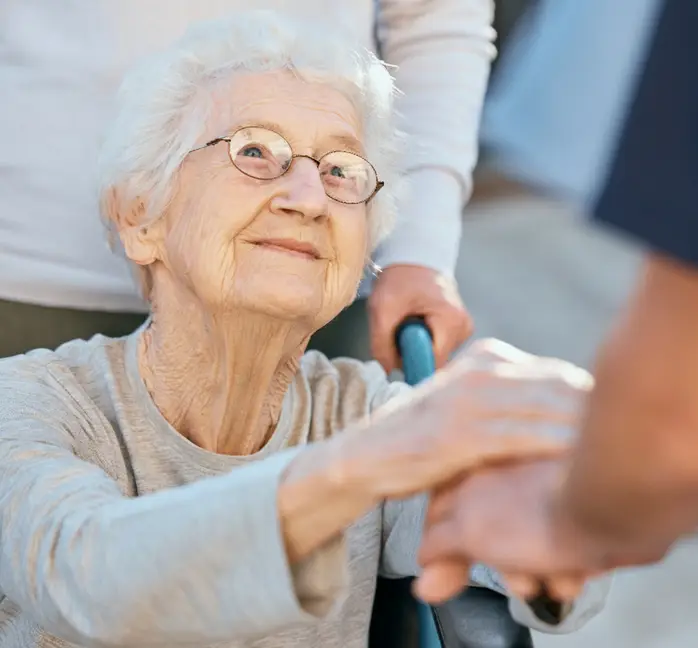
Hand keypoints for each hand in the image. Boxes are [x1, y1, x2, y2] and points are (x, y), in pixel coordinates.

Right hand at [331, 339, 590, 502]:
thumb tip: (561, 406)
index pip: (553, 372)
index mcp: (482, 357)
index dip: (586, 398)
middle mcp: (478, 370)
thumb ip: (506, 396)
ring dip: (580, 432)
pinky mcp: (459, 434)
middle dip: (590, 413)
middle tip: (610, 438)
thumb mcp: (465, 402)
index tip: (604, 419)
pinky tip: (570, 465)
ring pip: (544, 412)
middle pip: (556, 387)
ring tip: (602, 453)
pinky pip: (520, 440)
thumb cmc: (422, 435)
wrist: (367, 455)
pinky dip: (550, 450)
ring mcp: (468, 400)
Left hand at [368, 264, 472, 371]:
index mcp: (452, 322)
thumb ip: (381, 344)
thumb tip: (388, 372)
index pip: (433, 363)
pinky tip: (416, 325)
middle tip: (398, 333)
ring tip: (406, 325)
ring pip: (436, 355)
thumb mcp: (382, 309)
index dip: (412, 364)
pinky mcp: (459, 329)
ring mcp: (464, 329)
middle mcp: (464, 328)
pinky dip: (423, 341)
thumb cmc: (400, 279)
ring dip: (416, 347)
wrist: (413, 258)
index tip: (396, 354)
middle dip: (413, 353)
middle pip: (435, 361)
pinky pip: (438, 347)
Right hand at [415, 459, 610, 603]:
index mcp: (471, 479)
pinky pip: (561, 553)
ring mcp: (540, 499)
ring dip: (538, 572)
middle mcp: (502, 484)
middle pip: (484, 538)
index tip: (443, 569)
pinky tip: (575, 571)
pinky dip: (568, 568)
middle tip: (516, 579)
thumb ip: (441, 551)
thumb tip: (421, 582)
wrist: (604, 506)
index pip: (441, 514)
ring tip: (550, 577)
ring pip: (525, 551)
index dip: (442, 545)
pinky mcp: (574, 516)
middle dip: (499, 565)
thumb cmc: (532, 513)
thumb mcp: (468, 533)